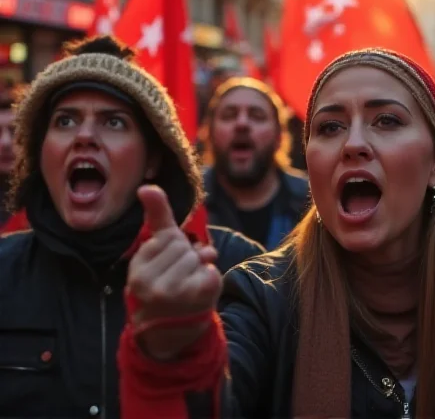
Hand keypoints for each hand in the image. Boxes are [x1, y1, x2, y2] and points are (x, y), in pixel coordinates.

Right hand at [127, 185, 222, 358]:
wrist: (169, 334)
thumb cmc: (162, 285)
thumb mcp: (154, 254)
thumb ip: (156, 219)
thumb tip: (147, 186)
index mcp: (136, 269)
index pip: (168, 236)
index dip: (175, 248)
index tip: (167, 267)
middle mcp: (150, 283)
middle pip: (185, 246)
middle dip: (188, 257)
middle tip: (179, 278)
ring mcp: (174, 292)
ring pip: (199, 257)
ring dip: (200, 268)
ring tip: (187, 286)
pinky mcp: (197, 298)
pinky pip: (212, 270)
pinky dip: (211, 278)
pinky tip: (199, 294)